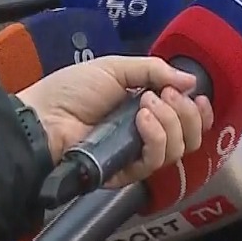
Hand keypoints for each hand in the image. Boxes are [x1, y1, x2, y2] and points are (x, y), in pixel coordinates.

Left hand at [17, 55, 213, 184]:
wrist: (43, 117)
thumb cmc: (72, 90)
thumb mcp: (115, 68)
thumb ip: (154, 71)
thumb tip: (191, 81)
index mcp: (146, 108)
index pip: (186, 119)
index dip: (199, 112)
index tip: (197, 97)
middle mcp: (146, 133)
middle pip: (189, 136)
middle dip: (186, 113)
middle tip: (165, 95)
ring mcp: (136, 154)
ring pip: (177, 149)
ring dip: (170, 122)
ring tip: (145, 105)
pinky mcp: (125, 172)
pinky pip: (154, 161)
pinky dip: (155, 138)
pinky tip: (141, 120)